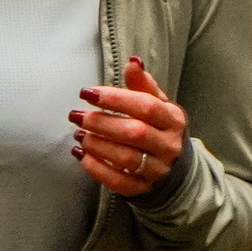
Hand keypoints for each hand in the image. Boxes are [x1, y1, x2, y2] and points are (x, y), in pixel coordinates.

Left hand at [72, 57, 189, 198]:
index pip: (146, 106)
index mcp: (173, 120)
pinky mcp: (143, 188)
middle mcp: (169, 146)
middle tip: (76, 115)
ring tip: (79, 134)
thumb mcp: (158, 105)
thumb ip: (143, 85)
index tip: (88, 92)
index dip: (115, 98)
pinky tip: (81, 155)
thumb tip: (132, 61)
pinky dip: (96, 168)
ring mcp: (157, 170)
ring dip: (97, 145)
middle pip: (134, 133)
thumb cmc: (160, 129)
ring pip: (125, 158)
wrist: (175, 169)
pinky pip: (118, 181)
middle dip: (101, 123)